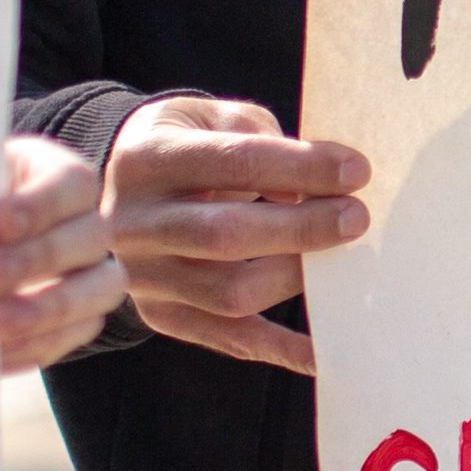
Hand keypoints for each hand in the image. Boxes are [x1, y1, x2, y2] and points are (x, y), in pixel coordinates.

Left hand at [0, 135, 122, 373]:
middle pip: (94, 235)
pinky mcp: (82, 316)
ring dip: (49, 308)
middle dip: (39, 259)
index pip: (73, 182)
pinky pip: (79, 332)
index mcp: (55, 176)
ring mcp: (92, 270)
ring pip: (102, 287)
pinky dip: (38, 344)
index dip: (42, 204)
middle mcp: (85, 221)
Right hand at [102, 95, 365, 375]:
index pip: (233, 162)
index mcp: (146, 160)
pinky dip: (281, 350)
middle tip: (356, 218)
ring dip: (295, 277)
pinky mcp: (161, 315)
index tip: (356, 171)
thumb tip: (302, 192)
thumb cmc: (182, 147)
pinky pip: (228, 340)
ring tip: (338, 259)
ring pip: (229, 294)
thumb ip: (256, 137)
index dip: (299, 167)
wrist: (114, 194)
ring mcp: (145, 278)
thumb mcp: (207, 117)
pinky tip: (323, 352)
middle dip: (302, 228)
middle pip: (225, 235)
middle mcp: (135, 224)